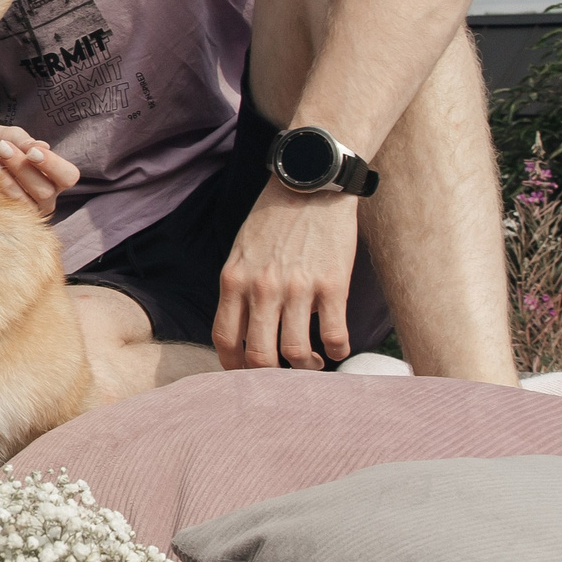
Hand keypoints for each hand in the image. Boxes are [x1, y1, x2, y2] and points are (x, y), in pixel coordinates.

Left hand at [0, 124, 77, 216]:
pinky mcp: (8, 220)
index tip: (31, 152)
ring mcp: (28, 212)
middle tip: (2, 148)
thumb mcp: (6, 136)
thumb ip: (23, 140)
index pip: (69, 176)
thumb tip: (41, 147)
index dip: (53, 165)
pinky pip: (5, 208)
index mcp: (55, 177)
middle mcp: (46, 198)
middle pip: (45, 190)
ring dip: (6, 178)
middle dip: (22, 168)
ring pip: (24, 201)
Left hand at [213, 184, 359, 370]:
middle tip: (280, 376)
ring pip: (295, 352)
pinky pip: (334, 336)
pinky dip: (336, 351)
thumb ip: (238, 289)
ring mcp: (298, 288)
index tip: (244, 375)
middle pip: (258, 356)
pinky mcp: (333, 285)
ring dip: (304, 367)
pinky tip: (336, 349)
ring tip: (310, 362)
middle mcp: (262, 288)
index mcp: (234, 280)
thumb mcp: (241, 252)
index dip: (233, 367)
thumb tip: (240, 331)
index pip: (225, 339)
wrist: (311, 185)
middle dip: (268, 377)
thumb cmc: (274, 219)